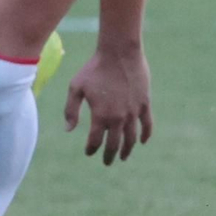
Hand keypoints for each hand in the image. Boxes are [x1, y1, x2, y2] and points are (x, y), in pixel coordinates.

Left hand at [64, 44, 152, 164]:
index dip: (91, 149)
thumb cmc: (94, 68)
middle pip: (114, 144)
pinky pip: (147, 125)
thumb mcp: (76, 87)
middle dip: (109, 155)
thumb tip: (68, 130)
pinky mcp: (145, 104)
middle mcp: (118, 118)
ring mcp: (133, 112)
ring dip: (127, 149)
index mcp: (100, 116)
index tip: (89, 153)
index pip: (95, 141)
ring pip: (131, 138)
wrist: (119, 53)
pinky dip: (145, 135)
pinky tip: (142, 142)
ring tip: (123, 156)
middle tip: (107, 162)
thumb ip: (71, 110)